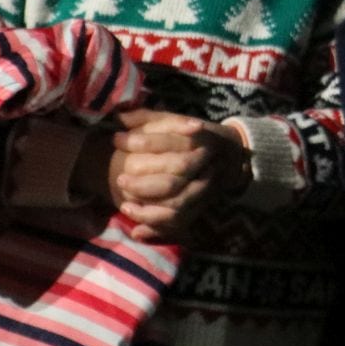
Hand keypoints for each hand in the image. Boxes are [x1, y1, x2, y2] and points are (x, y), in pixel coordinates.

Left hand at [103, 110, 251, 242]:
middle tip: (119, 179)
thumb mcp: (171, 120)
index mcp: (197, 139)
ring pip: (177, 204)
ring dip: (148, 208)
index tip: (116, 139)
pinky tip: (136, 228)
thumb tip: (118, 117)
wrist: (229, 154)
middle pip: (174, 178)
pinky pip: (179, 223)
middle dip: (143, 183)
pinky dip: (156, 227)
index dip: (140, 142)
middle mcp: (204, 165)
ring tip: (124, 205)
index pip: (168, 142)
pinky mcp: (199, 209)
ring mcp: (203, 189)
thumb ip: (145, 118)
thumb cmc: (191, 135)